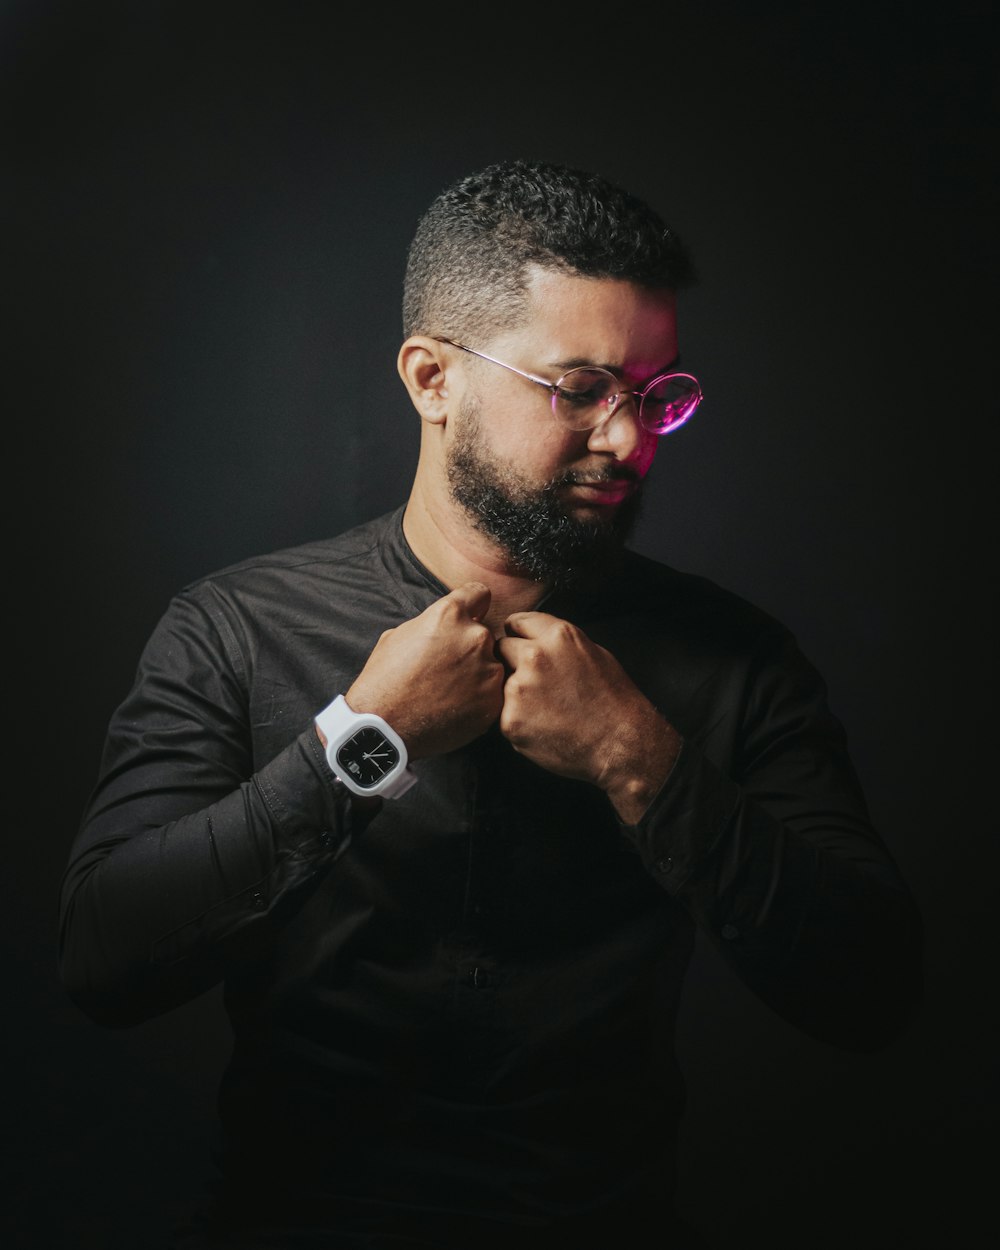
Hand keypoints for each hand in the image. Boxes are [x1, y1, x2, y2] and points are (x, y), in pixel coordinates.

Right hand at [343, 581, 504, 760]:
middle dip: (471, 647)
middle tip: (448, 668)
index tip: (471, 615)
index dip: (473, 605)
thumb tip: (448, 624)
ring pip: (492, 665)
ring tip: (449, 692)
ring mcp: (488, 670)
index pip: (480, 593)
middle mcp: (476, 637)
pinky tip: (456, 708)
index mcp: (450, 614)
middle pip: (485, 634)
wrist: (382, 727)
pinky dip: (480, 699)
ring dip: (478, 674)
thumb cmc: (384, 680)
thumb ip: (432, 623)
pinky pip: (494, 693)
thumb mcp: (400, 634)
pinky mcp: (493, 701)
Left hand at [496, 611, 680, 823]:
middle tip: (533, 682)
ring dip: (514, 692)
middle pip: (501, 648)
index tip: (520, 646)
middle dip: (511, 661)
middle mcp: (535, 656)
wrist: (620, 743)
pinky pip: (503, 713)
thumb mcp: (593, 652)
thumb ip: (558, 642)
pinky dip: (517, 719)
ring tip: (544, 709)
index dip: (519, 636)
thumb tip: (533, 637)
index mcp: (558, 636)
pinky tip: (542, 726)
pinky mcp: (511, 719)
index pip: (517, 622)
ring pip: (500, 683)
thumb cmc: (613, 700)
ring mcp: (520, 688)